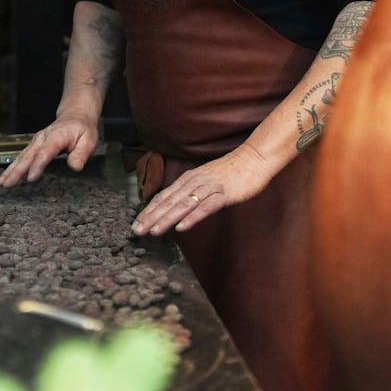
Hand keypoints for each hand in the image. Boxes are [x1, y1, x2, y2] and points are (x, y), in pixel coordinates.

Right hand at [0, 115, 99, 186]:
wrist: (75, 115)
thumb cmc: (82, 128)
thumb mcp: (89, 140)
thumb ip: (81, 154)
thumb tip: (75, 167)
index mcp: (56, 137)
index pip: (45, 153)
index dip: (37, 166)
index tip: (30, 178)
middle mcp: (42, 138)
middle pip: (28, 156)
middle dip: (17, 171)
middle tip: (7, 184)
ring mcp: (36, 141)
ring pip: (22, 157)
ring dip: (11, 170)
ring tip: (2, 183)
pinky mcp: (34, 145)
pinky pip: (22, 157)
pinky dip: (13, 167)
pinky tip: (7, 176)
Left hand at [131, 143, 274, 235]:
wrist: (254, 158)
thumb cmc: (232, 170)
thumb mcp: (206, 179)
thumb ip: (193, 190)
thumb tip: (178, 204)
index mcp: (189, 179)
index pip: (164, 196)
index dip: (149, 210)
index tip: (137, 224)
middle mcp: (195, 182)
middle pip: (169, 201)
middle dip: (151, 217)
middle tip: (137, 231)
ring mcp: (209, 187)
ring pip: (183, 205)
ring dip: (166, 219)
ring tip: (153, 232)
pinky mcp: (224, 194)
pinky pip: (205, 207)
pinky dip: (192, 217)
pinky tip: (182, 227)